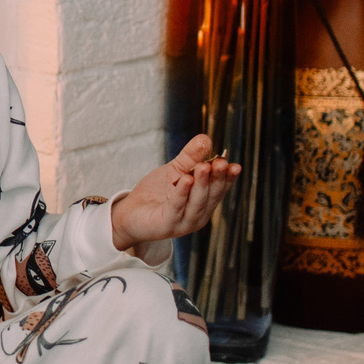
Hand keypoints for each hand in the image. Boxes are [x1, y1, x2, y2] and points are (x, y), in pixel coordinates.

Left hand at [110, 134, 241, 251]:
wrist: (130, 213)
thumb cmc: (156, 193)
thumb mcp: (175, 170)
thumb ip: (190, 157)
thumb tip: (205, 139)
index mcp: (204, 202)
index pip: (220, 189)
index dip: (228, 178)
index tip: (234, 165)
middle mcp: (198, 214)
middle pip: (211, 195)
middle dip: (217, 178)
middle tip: (222, 162)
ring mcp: (183, 222)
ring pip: (196, 202)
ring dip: (201, 184)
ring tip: (205, 167)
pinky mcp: (166, 225)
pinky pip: (176, 208)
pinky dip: (182, 193)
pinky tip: (185, 180)